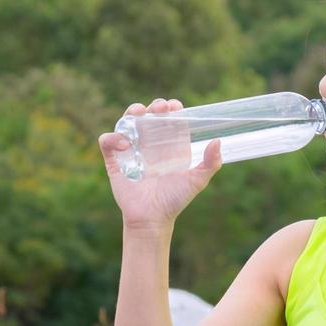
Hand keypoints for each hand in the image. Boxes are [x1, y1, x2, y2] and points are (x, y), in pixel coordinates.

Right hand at [97, 98, 221, 229]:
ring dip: (131, 113)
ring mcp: (131, 151)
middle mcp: (150, 145)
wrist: (152, 219)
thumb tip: (218, 141)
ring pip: (127, 122)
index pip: (169, 119)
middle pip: (149, 115)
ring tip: (138, 114)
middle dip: (153, 106)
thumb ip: (211, 163)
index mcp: (169, 145)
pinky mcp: (115, 161)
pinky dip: (112, 137)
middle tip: (159, 108)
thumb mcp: (197, 181)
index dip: (171, 108)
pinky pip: (106, 141)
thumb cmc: (174, 200)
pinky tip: (125, 144)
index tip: (174, 106)